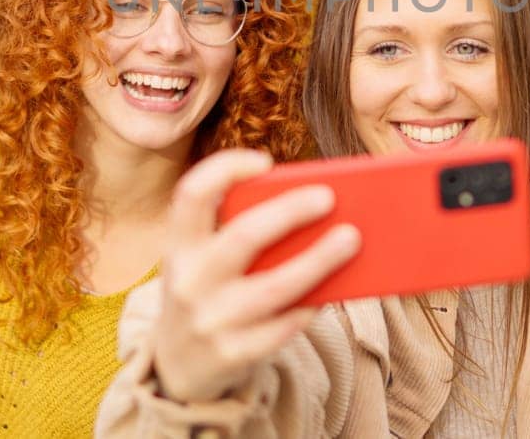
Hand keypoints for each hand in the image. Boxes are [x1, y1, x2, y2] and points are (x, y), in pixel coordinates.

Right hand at [151, 149, 360, 402]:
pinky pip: (284, 327)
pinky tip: (333, 290)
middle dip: (290, 212)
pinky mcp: (232, 355)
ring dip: (318, 260)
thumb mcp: (204, 262)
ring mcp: (209, 321)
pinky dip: (310, 305)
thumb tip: (312, 208)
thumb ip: (240, 235)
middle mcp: (188, 281)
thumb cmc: (208, 294)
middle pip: (244, 236)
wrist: (178, 368)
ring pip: (275, 286)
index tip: (264, 160)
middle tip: (328, 197)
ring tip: (351, 238)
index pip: (191, 194)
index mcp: (179, 246)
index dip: (225, 169)